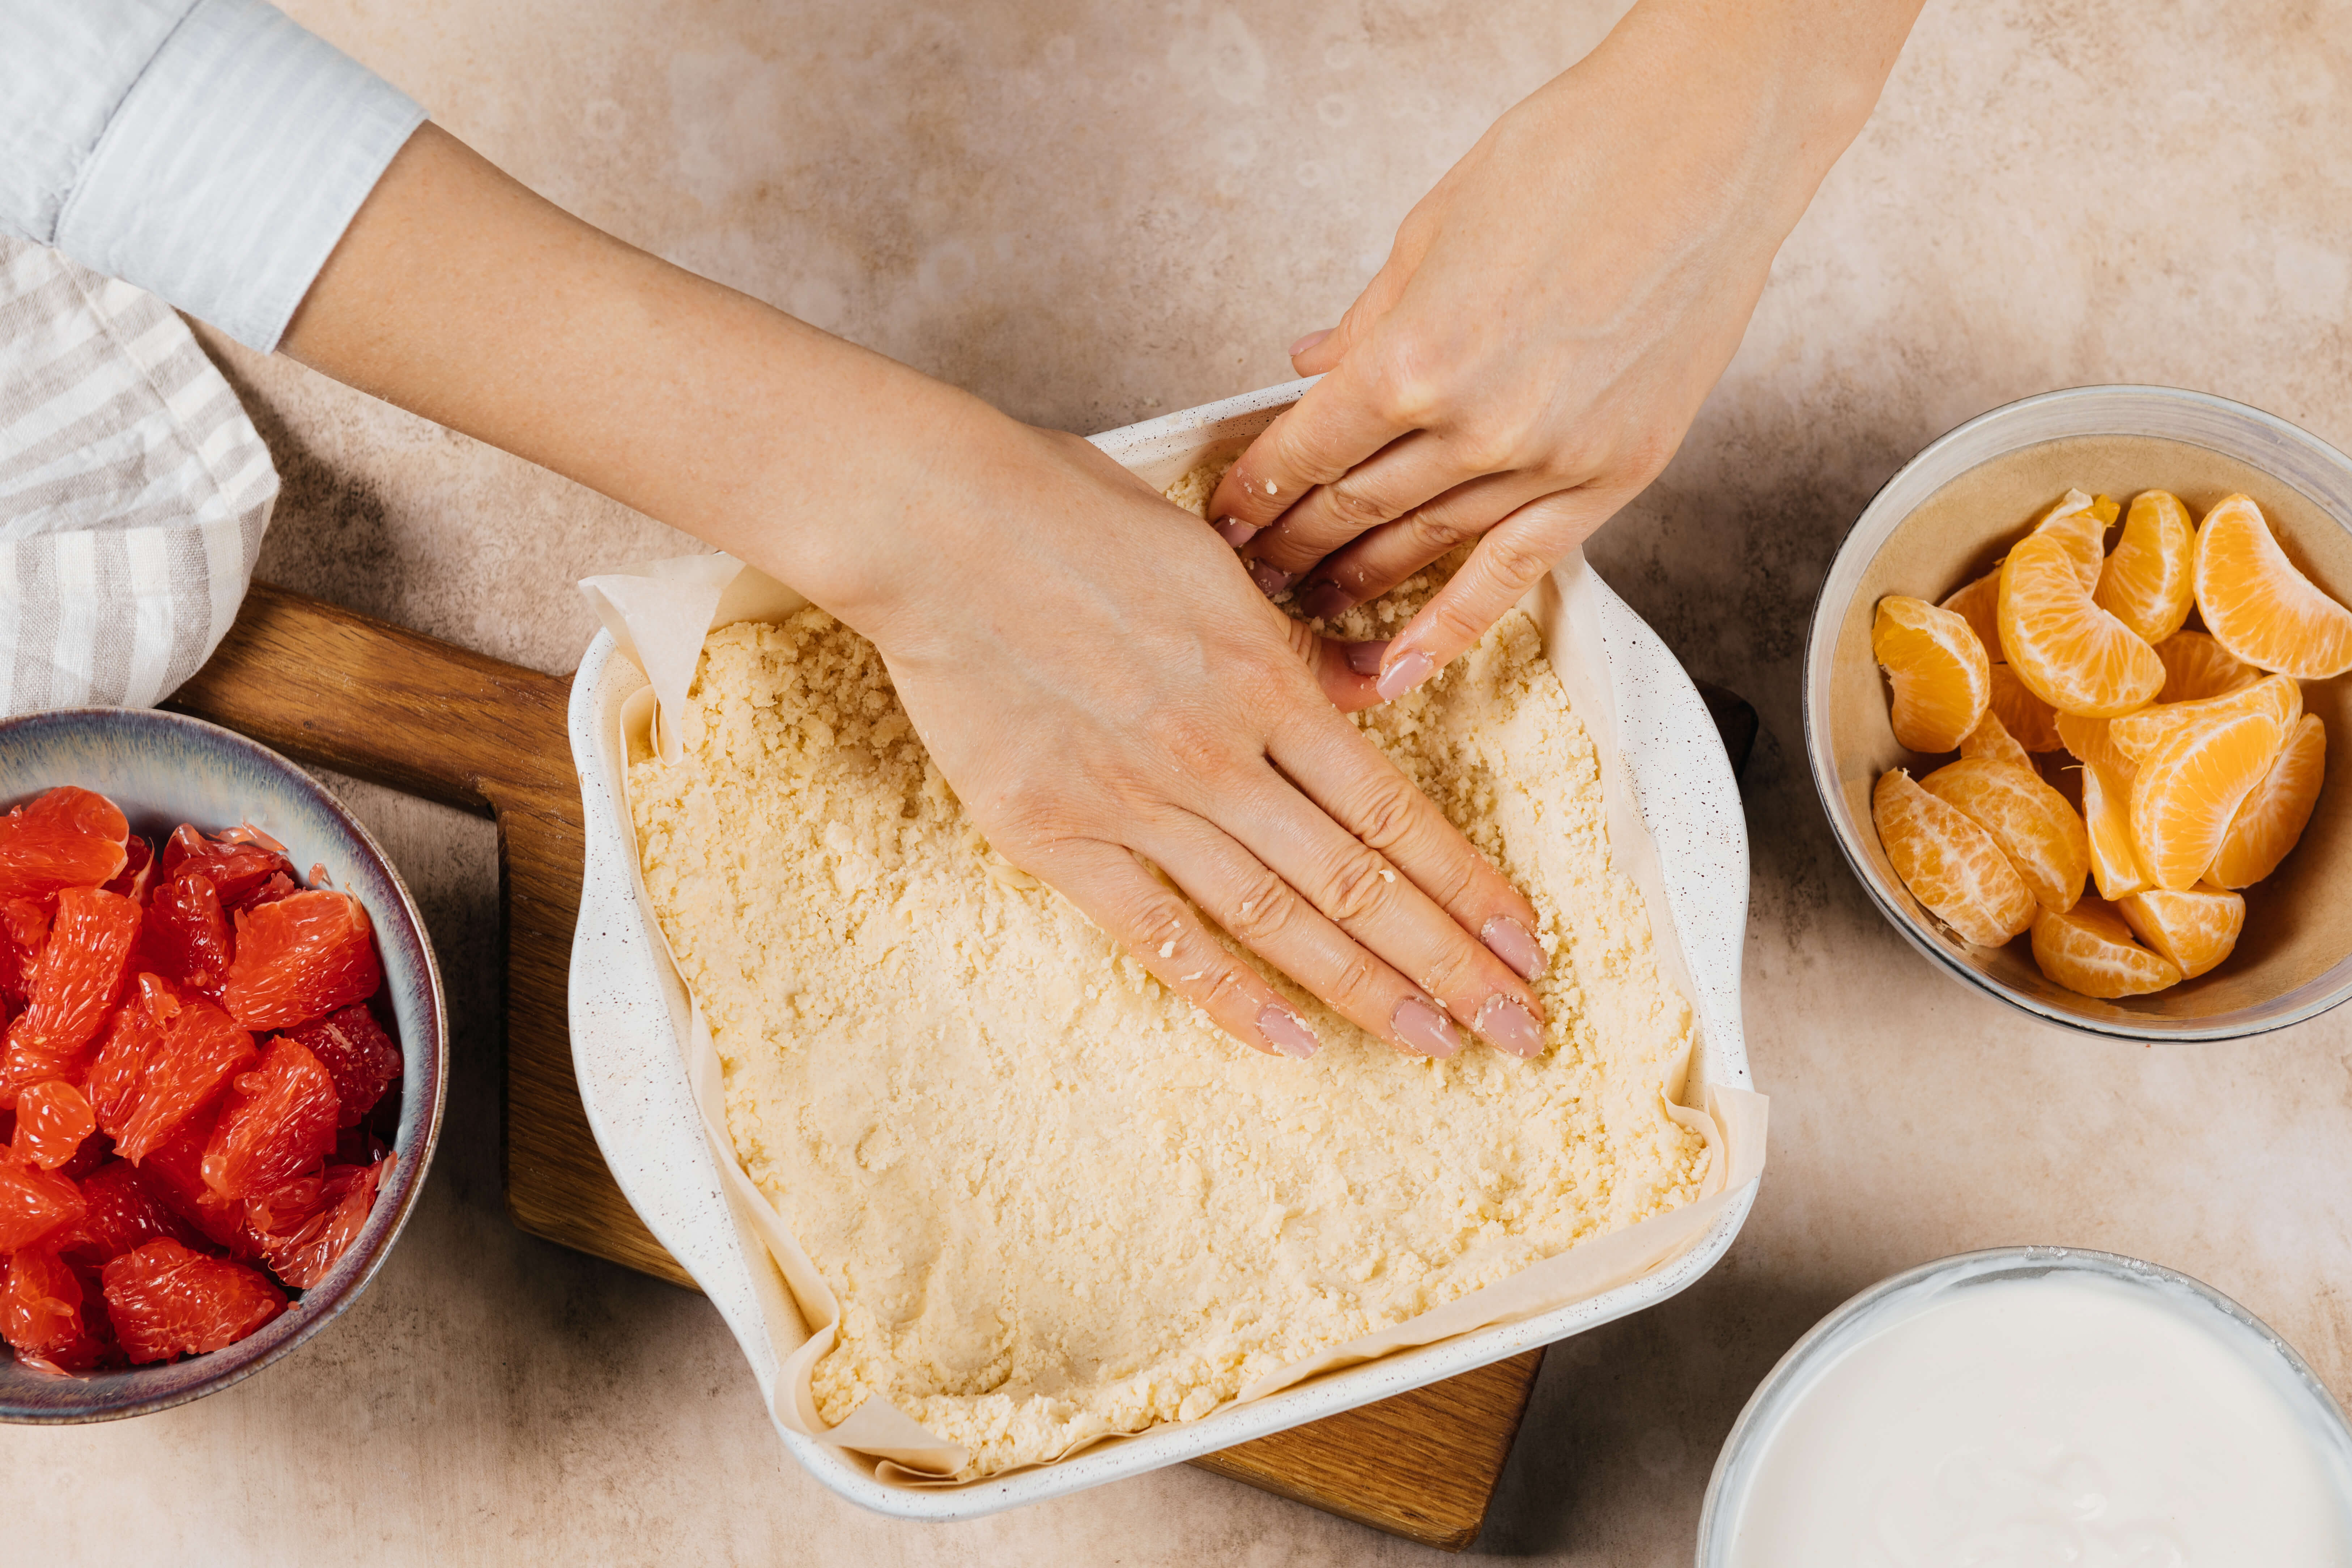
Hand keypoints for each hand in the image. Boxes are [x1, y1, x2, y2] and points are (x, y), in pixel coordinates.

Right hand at [838, 413, 1551, 1060]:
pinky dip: (1228, 997)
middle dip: (1450, 964)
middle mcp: (1217, 753)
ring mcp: (1137, 800)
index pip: (1394, 809)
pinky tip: (1292, 1044)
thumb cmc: (1072, 516)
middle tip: (1517, 1030)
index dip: (1468, 886)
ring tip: (1437, 1046)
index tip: (1526, 943)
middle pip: (1358, 881)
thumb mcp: (1213, 562)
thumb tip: (1351, 698)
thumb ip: (1283, 647)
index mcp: (1264, 678)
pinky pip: (1158, 936)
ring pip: (1277, 919)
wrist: (937, 526)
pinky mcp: (1057, 836)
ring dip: (1367, 991)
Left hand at [1208, 0, 1918, 701]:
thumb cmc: (1576, 158)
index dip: (1255, 490)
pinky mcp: (1611, 475)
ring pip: (1422, 546)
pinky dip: (1453, 625)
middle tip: (1256, 571)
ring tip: (1313, 603)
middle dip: (1292, 544)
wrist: (1711, 146)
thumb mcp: (1434, 227)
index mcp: (1414, 354)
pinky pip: (1515, 573)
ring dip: (1356, 580)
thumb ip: (1369, 318)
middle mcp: (1474, 423)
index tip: (1227, 516)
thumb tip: (1313, 364)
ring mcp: (1546, 459)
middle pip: (1353, 507)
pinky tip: (1403, 664)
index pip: (1305, 449)